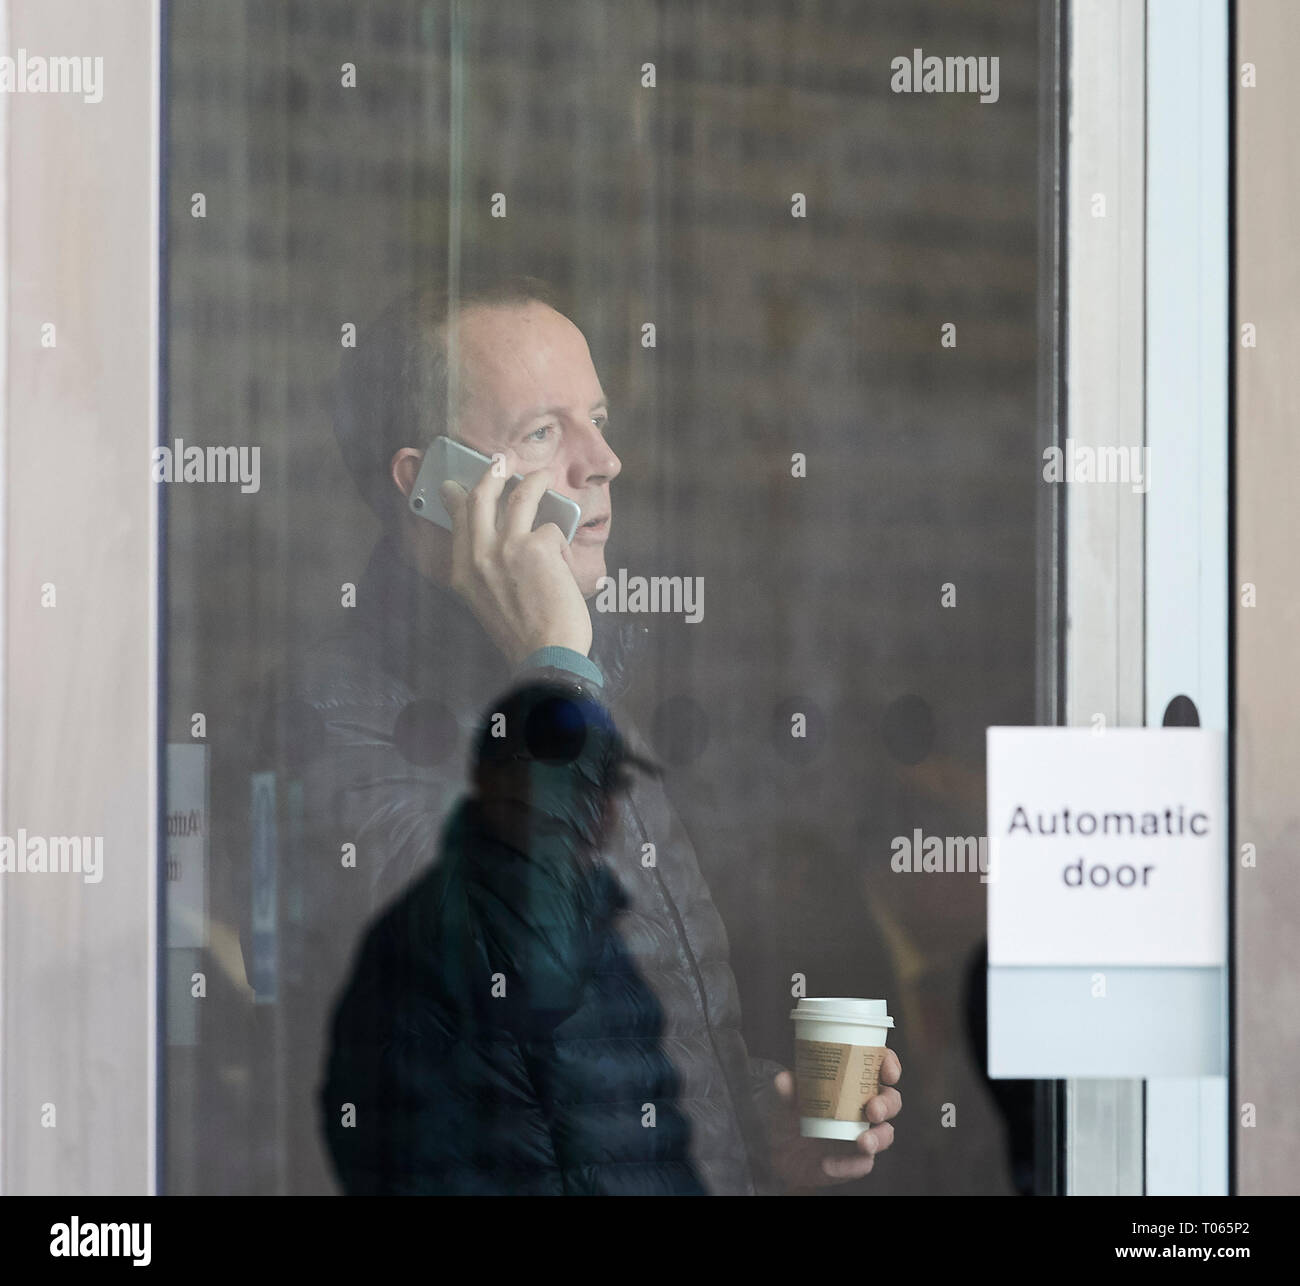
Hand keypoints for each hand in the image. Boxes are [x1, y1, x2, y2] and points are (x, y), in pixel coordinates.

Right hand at [439, 461, 592, 666]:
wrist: (545, 654)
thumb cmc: (523, 635)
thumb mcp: (486, 602)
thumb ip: (484, 570)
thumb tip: (493, 541)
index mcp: (462, 573)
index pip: (458, 521)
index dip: (459, 497)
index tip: (458, 485)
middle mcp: (478, 556)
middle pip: (481, 498)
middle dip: (492, 473)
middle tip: (502, 462)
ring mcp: (506, 548)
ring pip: (519, 497)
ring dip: (534, 482)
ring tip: (544, 477)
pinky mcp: (537, 546)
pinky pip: (552, 529)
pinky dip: (561, 542)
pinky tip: (564, 561)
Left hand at [766, 1049, 900, 1188]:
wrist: (779, 1151)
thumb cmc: (789, 1113)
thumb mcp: (784, 1098)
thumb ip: (786, 1090)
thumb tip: (784, 1080)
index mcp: (852, 1081)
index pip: (880, 1066)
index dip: (890, 1066)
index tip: (888, 1072)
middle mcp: (863, 1106)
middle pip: (892, 1101)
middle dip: (887, 1104)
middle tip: (873, 1110)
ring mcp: (863, 1133)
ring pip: (886, 1134)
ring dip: (878, 1138)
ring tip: (861, 1143)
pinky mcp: (856, 1160)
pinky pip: (862, 1164)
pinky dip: (848, 1165)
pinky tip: (829, 1164)